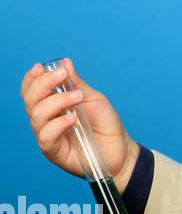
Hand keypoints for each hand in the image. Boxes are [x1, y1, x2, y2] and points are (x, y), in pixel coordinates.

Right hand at [20, 58, 137, 187]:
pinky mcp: (53, 151)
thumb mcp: (92, 98)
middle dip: (43, 84)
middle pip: (29, 100)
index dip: (31, 79)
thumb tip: (64, 63)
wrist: (120, 147)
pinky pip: (45, 136)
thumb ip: (76, 83)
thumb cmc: (105, 123)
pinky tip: (72, 118)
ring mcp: (48, 135)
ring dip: (56, 101)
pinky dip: (58, 123)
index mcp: (51, 106)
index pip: (31, 91)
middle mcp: (45, 120)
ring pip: (36, 116)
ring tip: (78, 97)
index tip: (40, 67)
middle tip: (62, 75)